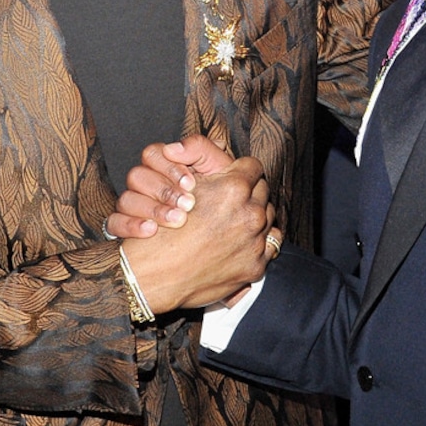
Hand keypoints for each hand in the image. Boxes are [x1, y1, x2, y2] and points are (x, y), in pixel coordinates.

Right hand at [108, 136, 234, 237]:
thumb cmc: (219, 194)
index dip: (169, 167)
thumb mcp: (217, 167)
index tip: (190, 184)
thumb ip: (199, 148)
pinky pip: (115, 222)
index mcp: (163, 164)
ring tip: (177, 220)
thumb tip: (173, 148)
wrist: (222, 228)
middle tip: (188, 205)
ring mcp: (132, 203)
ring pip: (126, 199)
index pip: (152, 154)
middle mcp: (144, 182)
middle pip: (137, 176)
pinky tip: (151, 230)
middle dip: (164, 191)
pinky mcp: (124, 225)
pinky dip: (131, 225)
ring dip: (153, 209)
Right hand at [120, 156, 276, 311]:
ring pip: (267, 216)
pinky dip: (257, 241)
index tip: (235, 176)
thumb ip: (205, 160)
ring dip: (254, 215)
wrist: (156, 275)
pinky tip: (240, 241)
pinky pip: (270, 244)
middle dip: (249, 191)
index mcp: (233, 189)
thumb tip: (223, 150)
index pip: (253, 166)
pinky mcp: (256, 265)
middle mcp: (249, 214)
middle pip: (262, 190)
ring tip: (234, 220)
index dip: (241, 169)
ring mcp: (255, 241)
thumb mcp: (182, 185)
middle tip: (232, 199)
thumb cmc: (163, 230)